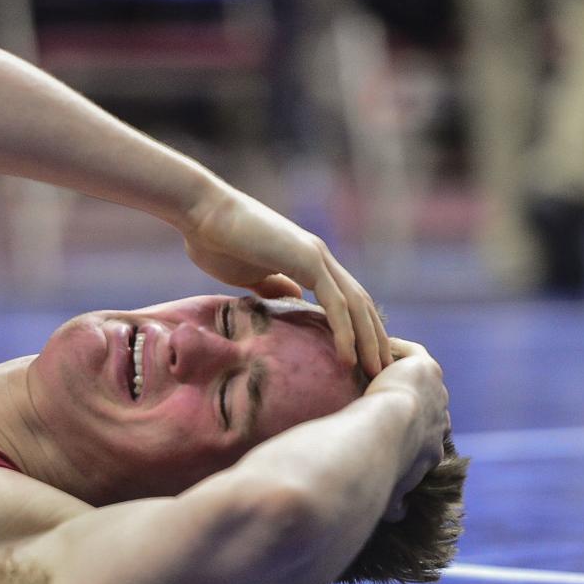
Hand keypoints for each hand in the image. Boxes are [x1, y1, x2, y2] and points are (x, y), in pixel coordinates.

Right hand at [183, 184, 390, 375]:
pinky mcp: (307, 260)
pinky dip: (346, 332)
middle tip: (381, 372)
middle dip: (374, 339)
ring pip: (356, 305)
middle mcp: (319, 257)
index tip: (363, 359)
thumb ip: (272, 285)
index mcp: (307, 260)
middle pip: (360, 304)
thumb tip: (291, 297)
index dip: (358, 329)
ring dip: (369, 341)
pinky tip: (348, 357)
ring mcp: (316, 256)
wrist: (201, 212)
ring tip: (376, 372)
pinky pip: (336, 303)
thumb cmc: (215, 241)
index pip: (345, 299)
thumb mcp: (249, 274)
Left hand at [363, 338, 449, 521]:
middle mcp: (440, 421)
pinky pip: (412, 352)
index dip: (408, 430)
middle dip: (409, 400)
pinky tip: (371, 347)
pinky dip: (395, 348)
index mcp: (432, 451)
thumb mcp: (389, 492)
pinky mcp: (427, 368)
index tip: (386, 425)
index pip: (424, 438)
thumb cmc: (380, 467)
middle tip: (377, 392)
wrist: (384, 433)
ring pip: (420, 378)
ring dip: (400, 373)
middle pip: (426, 405)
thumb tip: (399, 516)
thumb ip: (394, 504)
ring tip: (370, 367)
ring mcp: (437, 393)